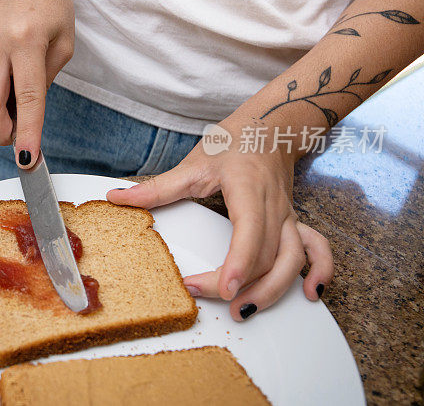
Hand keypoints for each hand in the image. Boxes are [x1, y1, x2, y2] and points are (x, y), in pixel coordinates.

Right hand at [0, 0, 73, 166]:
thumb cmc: (50, 2)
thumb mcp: (64, 41)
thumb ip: (47, 80)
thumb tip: (27, 113)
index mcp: (27, 41)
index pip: (28, 97)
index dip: (28, 132)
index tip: (28, 159)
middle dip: (1, 132)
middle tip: (17, 137)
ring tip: (11, 104)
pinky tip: (0, 84)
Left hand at [107, 120, 333, 320]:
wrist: (270, 125)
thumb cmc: (234, 141)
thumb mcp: (193, 162)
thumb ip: (156, 187)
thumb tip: (117, 198)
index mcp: (249, 189)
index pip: (249, 232)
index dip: (238, 263)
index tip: (222, 288)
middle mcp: (274, 206)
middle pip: (267, 256)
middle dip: (240, 284)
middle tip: (205, 295)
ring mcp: (288, 216)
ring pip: (293, 259)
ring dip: (273, 289)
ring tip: (242, 310)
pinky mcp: (294, 222)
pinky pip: (316, 249)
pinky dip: (320, 271)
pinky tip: (309, 294)